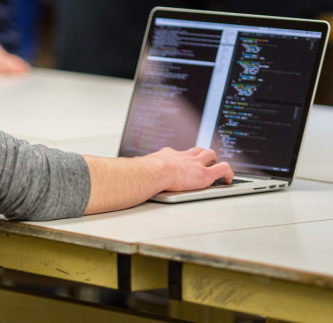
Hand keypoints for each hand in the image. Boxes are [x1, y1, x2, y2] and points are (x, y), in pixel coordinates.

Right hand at [83, 146, 233, 214]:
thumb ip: (127, 176)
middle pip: (197, 150)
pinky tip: (229, 181)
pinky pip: (223, 169)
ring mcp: (194, 164)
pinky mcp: (203, 174)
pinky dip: (228, 174)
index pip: (177, 153)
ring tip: (219, 172)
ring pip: (211, 155)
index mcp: (166, 156)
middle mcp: (181, 156)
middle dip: (202, 156)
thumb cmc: (139, 175)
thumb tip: (103, 183)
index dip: (182, 157)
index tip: (183, 160)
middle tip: (206, 162)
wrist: (148, 173)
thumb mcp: (135, 172)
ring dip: (215, 162)